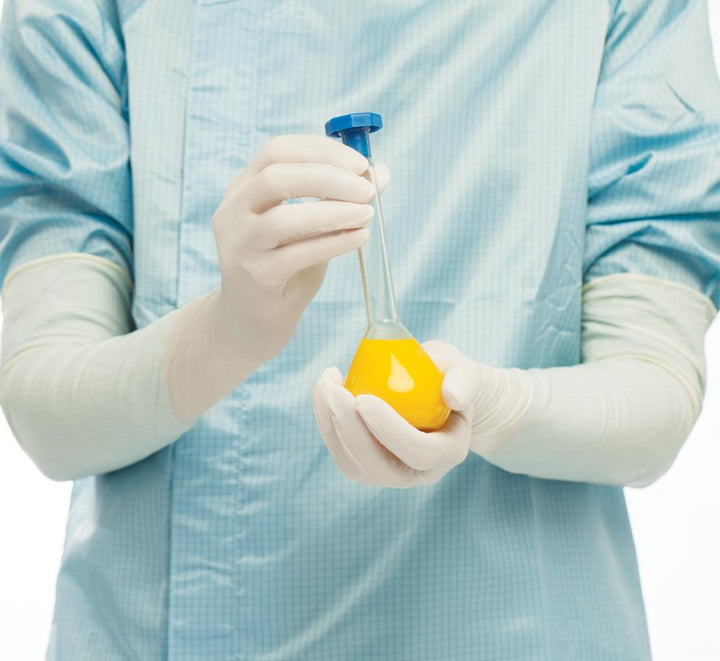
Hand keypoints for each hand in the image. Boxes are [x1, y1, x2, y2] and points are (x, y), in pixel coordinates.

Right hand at [210, 134, 388, 362]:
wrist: (254, 318)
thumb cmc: (286, 265)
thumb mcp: (312, 226)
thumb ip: (340, 199)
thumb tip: (381, 173)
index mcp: (244, 187)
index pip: (278, 151)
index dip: (321, 150)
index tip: (359, 163)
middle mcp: (234, 210)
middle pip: (276, 177)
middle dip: (328, 177)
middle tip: (366, 190)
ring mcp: (240, 244)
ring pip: (283, 218)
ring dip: (333, 211)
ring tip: (367, 213)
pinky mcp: (255, 275)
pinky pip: (297, 254)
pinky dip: (333, 242)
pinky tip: (358, 237)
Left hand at [312, 340, 477, 486]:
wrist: (439, 394)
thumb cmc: (451, 377)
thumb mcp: (465, 370)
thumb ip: (466, 380)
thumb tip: (451, 395)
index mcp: (449, 452)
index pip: (418, 452)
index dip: (389, 430)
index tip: (363, 398)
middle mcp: (419, 472)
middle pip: (378, 466)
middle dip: (348, 431)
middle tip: (332, 391)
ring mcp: (391, 474)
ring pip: (353, 464)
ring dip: (330, 426)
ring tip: (324, 384)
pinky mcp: (367, 466)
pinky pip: (342, 453)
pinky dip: (327, 423)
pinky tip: (325, 391)